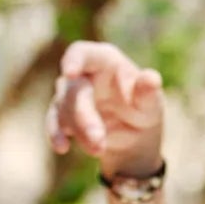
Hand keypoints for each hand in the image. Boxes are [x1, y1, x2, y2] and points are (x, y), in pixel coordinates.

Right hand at [46, 41, 164, 174]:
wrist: (133, 137)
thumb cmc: (143, 109)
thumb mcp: (151, 104)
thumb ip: (148, 92)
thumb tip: (151, 78)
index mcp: (104, 60)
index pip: (83, 53)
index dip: (74, 60)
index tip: (69, 73)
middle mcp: (83, 74)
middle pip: (74, 90)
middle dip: (84, 116)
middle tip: (99, 140)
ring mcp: (69, 94)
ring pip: (64, 109)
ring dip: (80, 131)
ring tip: (99, 150)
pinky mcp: (62, 115)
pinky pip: (53, 122)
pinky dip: (56, 135)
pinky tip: (62, 147)